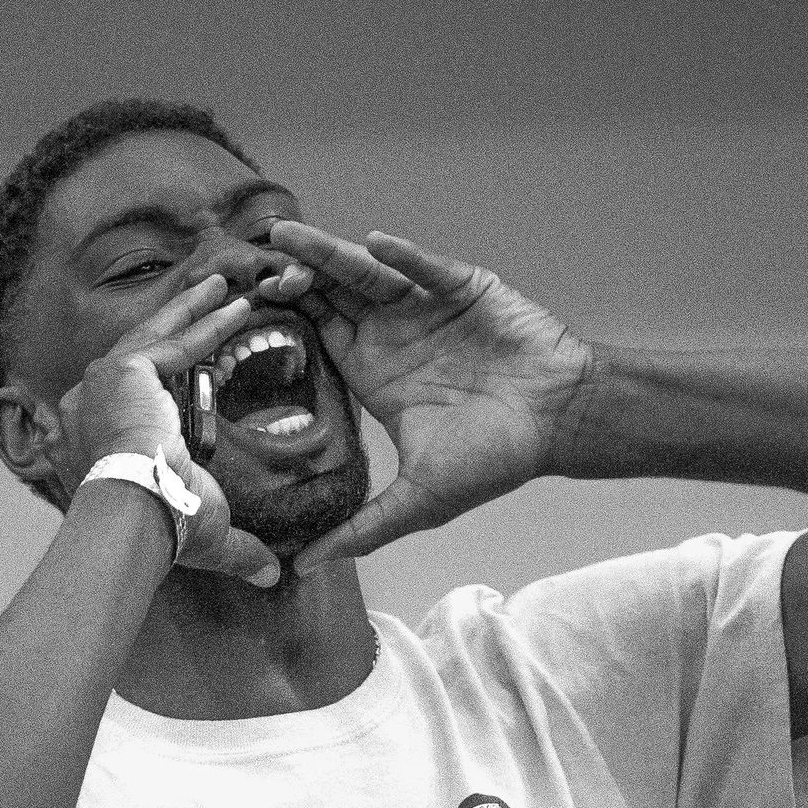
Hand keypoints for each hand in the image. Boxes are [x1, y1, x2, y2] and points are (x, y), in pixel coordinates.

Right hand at [49, 272, 282, 591]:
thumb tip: (274, 577)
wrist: (137, 515)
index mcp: (98, 437)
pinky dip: (204, 322)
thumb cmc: (161, 527)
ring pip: (156, 337)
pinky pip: (171, 341)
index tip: (204, 364)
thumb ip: (241, 549)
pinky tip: (235, 307)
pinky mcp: (121, 371)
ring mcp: (101, 384)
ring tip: (225, 286)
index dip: (173, 375)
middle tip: (212, 299)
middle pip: (144, 353)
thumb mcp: (208, 534)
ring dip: (193, 310)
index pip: (138, 394)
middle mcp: (90, 403)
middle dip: (180, 324)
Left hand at [263, 221, 592, 571]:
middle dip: (294, 278)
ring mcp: (425, 305)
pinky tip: (375, 245)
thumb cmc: (496, 458)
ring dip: (328, 254)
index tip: (247, 314)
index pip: (317, 336)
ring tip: (289, 239)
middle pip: (331, 294)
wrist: (561, 420)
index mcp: (375, 373)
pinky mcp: (461, 286)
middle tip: (257, 268)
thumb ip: (361, 530)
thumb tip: (301, 568)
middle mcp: (393, 334)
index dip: (283, 322)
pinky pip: (425, 266)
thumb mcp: (417, 502)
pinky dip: (402, 256)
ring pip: (365, 271)